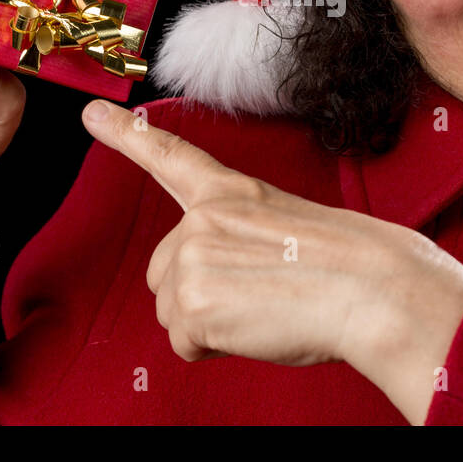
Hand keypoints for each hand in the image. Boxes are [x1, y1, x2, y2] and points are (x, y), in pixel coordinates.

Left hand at [80, 98, 462, 422]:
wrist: (371, 287)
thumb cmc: (345, 265)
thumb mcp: (282, 228)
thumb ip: (234, 239)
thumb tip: (208, 284)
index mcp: (231, 192)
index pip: (170, 157)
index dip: (126, 135)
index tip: (91, 113)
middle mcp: (202, 217)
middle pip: (164, 273)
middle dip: (200, 296)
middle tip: (259, 294)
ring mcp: (193, 254)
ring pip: (172, 312)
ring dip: (209, 323)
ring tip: (263, 309)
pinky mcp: (192, 299)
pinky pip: (184, 343)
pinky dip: (215, 347)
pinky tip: (255, 327)